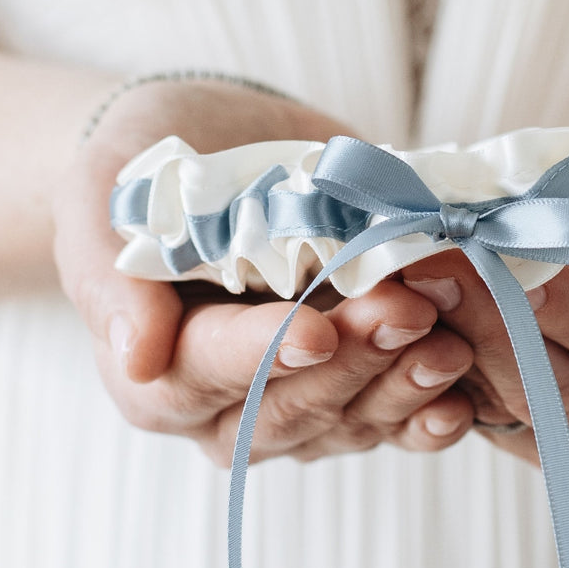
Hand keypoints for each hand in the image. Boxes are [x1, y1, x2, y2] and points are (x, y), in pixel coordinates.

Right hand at [53, 77, 473, 464]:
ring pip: (349, 420)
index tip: (316, 331)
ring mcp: (298, 396)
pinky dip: (429, 412)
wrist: (216, 147)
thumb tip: (134, 358)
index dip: (263, 356)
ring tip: (450, 348)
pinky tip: (462, 401)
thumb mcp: (106, 198)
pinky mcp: (354, 380)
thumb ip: (114, 279)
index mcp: (158, 368)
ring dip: (403, 389)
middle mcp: (228, 403)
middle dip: (353, 364)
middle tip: (407, 314)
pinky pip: (391, 419)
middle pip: (289, 408)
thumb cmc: (150, 171)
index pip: (206, 372)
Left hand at [398, 112, 568, 487]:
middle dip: (484, 322)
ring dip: (450, 339)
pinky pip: (482, 406)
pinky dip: (444, 356)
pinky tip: (408, 304)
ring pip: (507, 405)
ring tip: (401, 276)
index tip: (489, 255)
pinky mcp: (539, 434)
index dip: (557, 306)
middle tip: (422, 261)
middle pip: (556, 392)